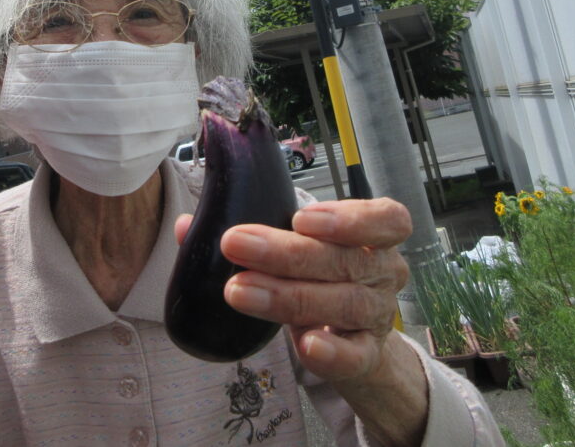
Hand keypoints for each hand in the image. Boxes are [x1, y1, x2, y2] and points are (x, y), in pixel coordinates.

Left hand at [174, 198, 411, 383]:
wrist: (347, 335)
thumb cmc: (318, 274)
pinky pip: (356, 356)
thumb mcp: (293, 246)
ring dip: (286, 296)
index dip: (348, 217)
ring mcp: (379, 314)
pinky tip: (306, 346)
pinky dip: (332, 352)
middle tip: (235, 244)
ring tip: (238, 291)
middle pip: (345, 260)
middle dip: (285, 252)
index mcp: (375, 234)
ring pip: (343, 303)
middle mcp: (384, 271)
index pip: (386, 219)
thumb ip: (248, 230)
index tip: (300, 217)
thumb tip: (188, 226)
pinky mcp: (368, 355)